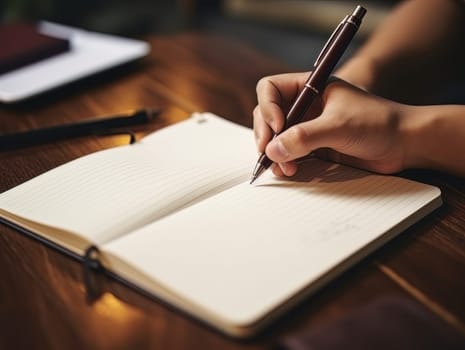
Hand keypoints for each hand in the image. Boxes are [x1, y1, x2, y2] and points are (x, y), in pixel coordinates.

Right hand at [253, 73, 409, 175]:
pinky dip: (284, 162)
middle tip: (269, 153)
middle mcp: (306, 105)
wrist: (404, 145)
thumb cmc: (378, 124)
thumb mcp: (338, 126)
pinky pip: (289, 152)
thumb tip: (272, 150)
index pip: (271, 88)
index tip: (277, 127)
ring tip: (284, 168)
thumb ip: (304, 137)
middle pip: (268, 114)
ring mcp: (308, 126)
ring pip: (276, 136)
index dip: (267, 108)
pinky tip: (289, 171)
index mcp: (310, 87)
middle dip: (266, 135)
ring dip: (274, 152)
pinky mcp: (314, 146)